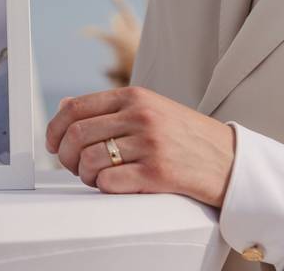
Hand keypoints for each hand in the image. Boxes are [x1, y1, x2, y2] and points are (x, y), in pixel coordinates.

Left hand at [45, 86, 235, 207]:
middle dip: (64, 155)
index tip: (52, 143)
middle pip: (77, 135)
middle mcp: (140, 116)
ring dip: (84, 174)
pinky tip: (113, 186)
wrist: (231, 160)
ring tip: (95, 177)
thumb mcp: (149, 108)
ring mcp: (149, 144)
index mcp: (134, 96)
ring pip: (90, 160)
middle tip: (70, 165)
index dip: (55, 128)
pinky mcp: (158, 173)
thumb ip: (109, 107)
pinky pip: (109, 183)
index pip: (76, 108)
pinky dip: (103, 188)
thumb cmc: (186, 136)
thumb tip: (65, 106)